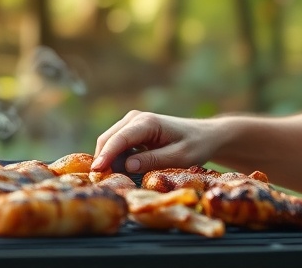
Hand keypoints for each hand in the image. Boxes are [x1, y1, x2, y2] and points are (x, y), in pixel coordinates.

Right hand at [91, 110, 216, 172]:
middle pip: (108, 139)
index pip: (120, 138)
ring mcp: (132, 123)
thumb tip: (127, 165)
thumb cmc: (196, 146)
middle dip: (102, 159)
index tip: (96, 171)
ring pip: (109, 142)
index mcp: (148, 122)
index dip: (106, 155)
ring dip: (107, 160)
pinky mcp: (132, 131)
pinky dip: (114, 159)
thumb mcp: (180, 157)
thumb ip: (154, 160)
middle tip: (100, 183)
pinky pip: (116, 145)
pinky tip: (120, 173)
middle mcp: (136, 118)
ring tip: (111, 180)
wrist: (205, 136)